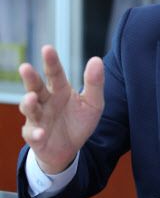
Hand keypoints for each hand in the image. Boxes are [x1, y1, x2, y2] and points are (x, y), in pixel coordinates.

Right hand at [19, 45, 103, 173]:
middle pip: (35, 87)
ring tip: (31, 98)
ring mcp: (38, 118)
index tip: (47, 48)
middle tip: (25, 67)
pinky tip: (41, 133)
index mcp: (60, 90)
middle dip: (30, 78)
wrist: (71, 149)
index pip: (55, 73)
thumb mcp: (93, 103)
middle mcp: (45, 101)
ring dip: (28, 104)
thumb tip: (97, 59)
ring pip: (29, 108)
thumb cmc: (79, 121)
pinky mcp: (35, 136)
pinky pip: (32, 134)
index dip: (51, 62)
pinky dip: (35, 133)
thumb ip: (94, 83)